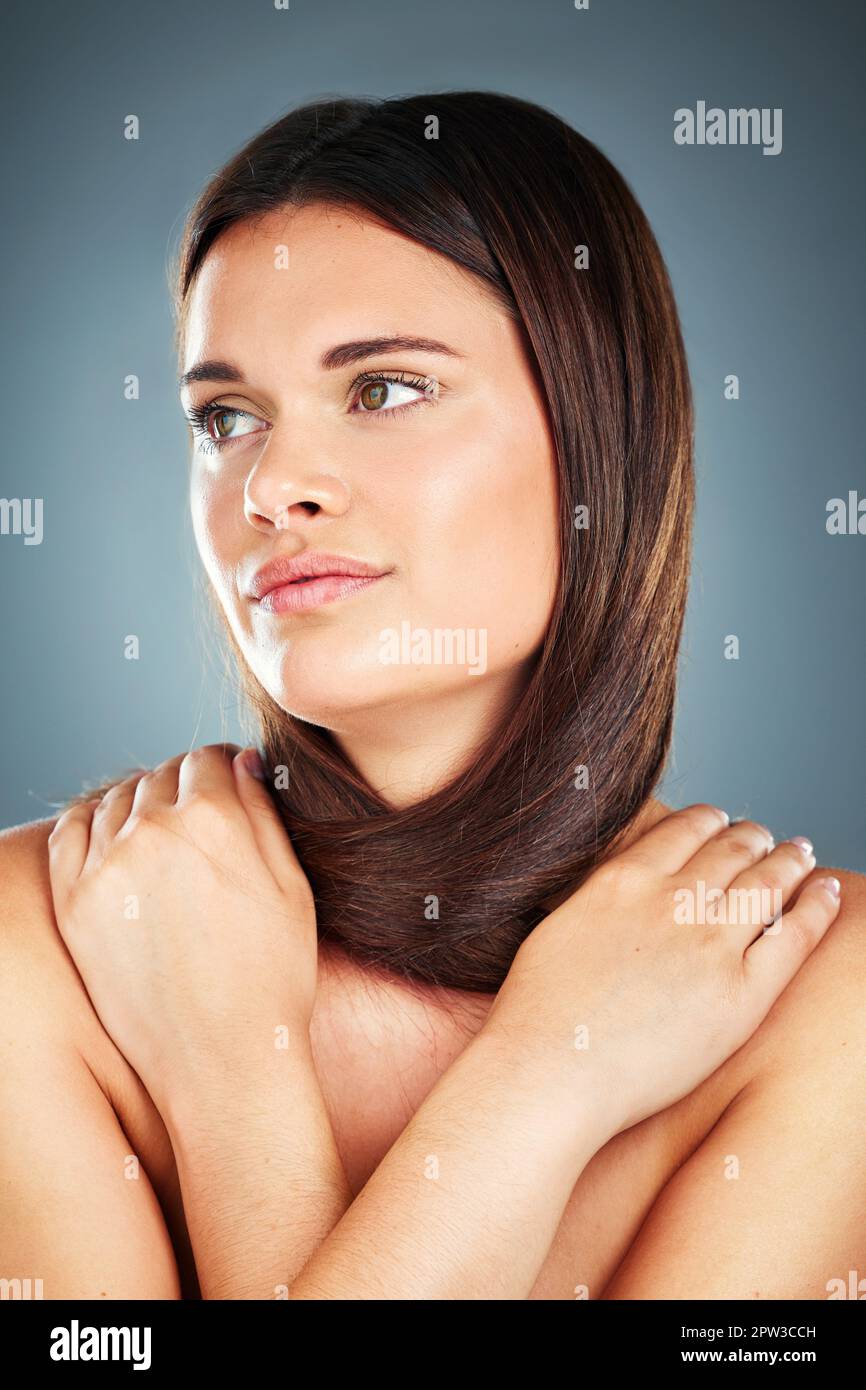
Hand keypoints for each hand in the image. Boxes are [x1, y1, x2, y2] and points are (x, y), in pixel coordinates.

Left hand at [47, 744, 316, 1116]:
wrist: (223, 1058)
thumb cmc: (272, 977)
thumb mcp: (292, 885)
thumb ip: (264, 812)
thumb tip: (241, 763)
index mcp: (214, 819)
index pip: (208, 760)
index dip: (222, 770)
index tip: (227, 784)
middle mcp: (154, 831)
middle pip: (161, 777)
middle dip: (183, 787)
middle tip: (198, 816)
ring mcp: (106, 867)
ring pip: (116, 800)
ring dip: (139, 803)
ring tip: (159, 832)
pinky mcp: (74, 903)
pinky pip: (70, 833)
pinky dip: (90, 821)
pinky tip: (109, 834)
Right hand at [483, 804, 840, 1138]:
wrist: (551, 1068)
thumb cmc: (538, 1013)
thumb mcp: (559, 926)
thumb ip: (599, 901)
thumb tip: (617, 894)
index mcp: (624, 879)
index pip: (685, 829)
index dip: (710, 822)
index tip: (720, 824)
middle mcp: (672, 900)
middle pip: (731, 849)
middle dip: (753, 838)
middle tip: (766, 838)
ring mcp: (710, 944)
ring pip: (767, 882)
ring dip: (789, 860)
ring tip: (800, 854)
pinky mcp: (740, 993)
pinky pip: (793, 936)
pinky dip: (815, 906)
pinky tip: (826, 891)